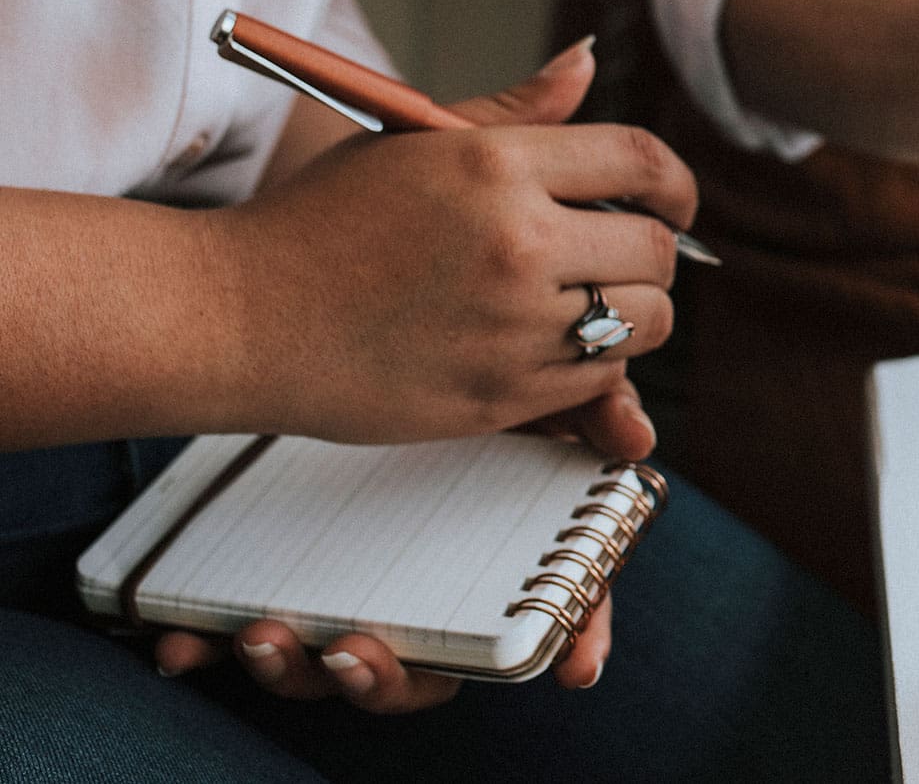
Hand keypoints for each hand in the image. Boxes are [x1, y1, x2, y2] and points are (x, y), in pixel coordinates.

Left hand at [152, 379, 642, 709]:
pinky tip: (181, 641)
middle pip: (429, 669)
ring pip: (335, 669)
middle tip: (351, 652)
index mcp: (487, 557)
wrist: (290, 338)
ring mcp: (346, 599)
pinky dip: (211, 648)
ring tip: (262, 633)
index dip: (573, 638)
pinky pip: (242, 642)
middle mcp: (422, 597)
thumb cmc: (434, 375)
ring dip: (296, 673)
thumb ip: (575, 400)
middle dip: (388, 679)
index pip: (547, 608)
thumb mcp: (506, 382)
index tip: (575, 669)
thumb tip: (637, 436)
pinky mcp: (271, 586)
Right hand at [200, 40, 696, 444]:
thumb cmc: (321, 221)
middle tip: (620, 258)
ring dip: (633, 315)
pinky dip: (592, 371)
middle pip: (656, 249)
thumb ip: (516, 110)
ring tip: (587, 304)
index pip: (641, 162)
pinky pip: (598, 383)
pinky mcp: (499, 395)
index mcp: (495, 164)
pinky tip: (547, 348)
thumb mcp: (413, 141)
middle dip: (653, 254)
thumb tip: (590, 58)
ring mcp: (510, 324)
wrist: (235, 316)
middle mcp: (515, 241)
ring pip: (643, 322)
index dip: (676, 184)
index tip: (673, 201)